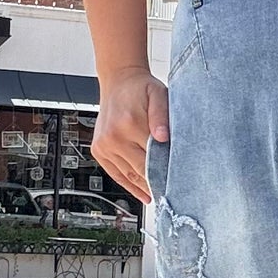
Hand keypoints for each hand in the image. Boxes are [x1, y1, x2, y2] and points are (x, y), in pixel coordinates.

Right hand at [91, 65, 166, 206]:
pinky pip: (116, 174)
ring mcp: (104, 145)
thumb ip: (162, 115)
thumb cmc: (140, 88)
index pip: (153, 156)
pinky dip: (130, 186)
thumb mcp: (158, 94)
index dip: (167, 171)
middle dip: (158, 182)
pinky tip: (143, 194)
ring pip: (128, 175)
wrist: (118, 81)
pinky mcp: (98, 150)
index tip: (179, 183)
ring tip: (162, 196)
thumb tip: (163, 137)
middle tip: (175, 194)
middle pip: (141, 169)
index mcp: (129, 123)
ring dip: (145, 187)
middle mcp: (113, 137)